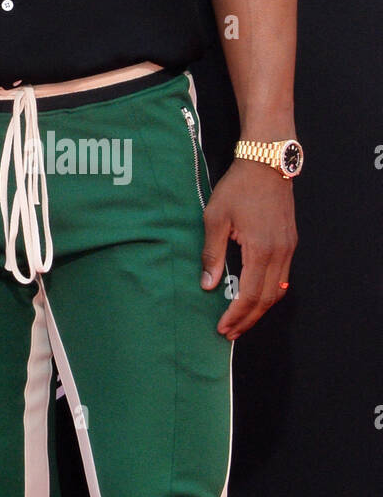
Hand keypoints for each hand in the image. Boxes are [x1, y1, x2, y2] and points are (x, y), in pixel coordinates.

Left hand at [200, 159, 296, 339]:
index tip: (223, 327)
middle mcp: (280, 253)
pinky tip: (255, 296)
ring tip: (240, 320)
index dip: (237, 315)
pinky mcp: (290, 242)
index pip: (251, 294)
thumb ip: (212, 252)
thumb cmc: (238, 187)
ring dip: (259, 308)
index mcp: (262, 250)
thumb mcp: (215, 218)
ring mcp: (288, 248)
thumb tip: (207, 283)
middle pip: (267, 299)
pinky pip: (282, 277)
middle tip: (229, 332)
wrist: (266, 163)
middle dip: (248, 319)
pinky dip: (268, 292)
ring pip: (278, 291)